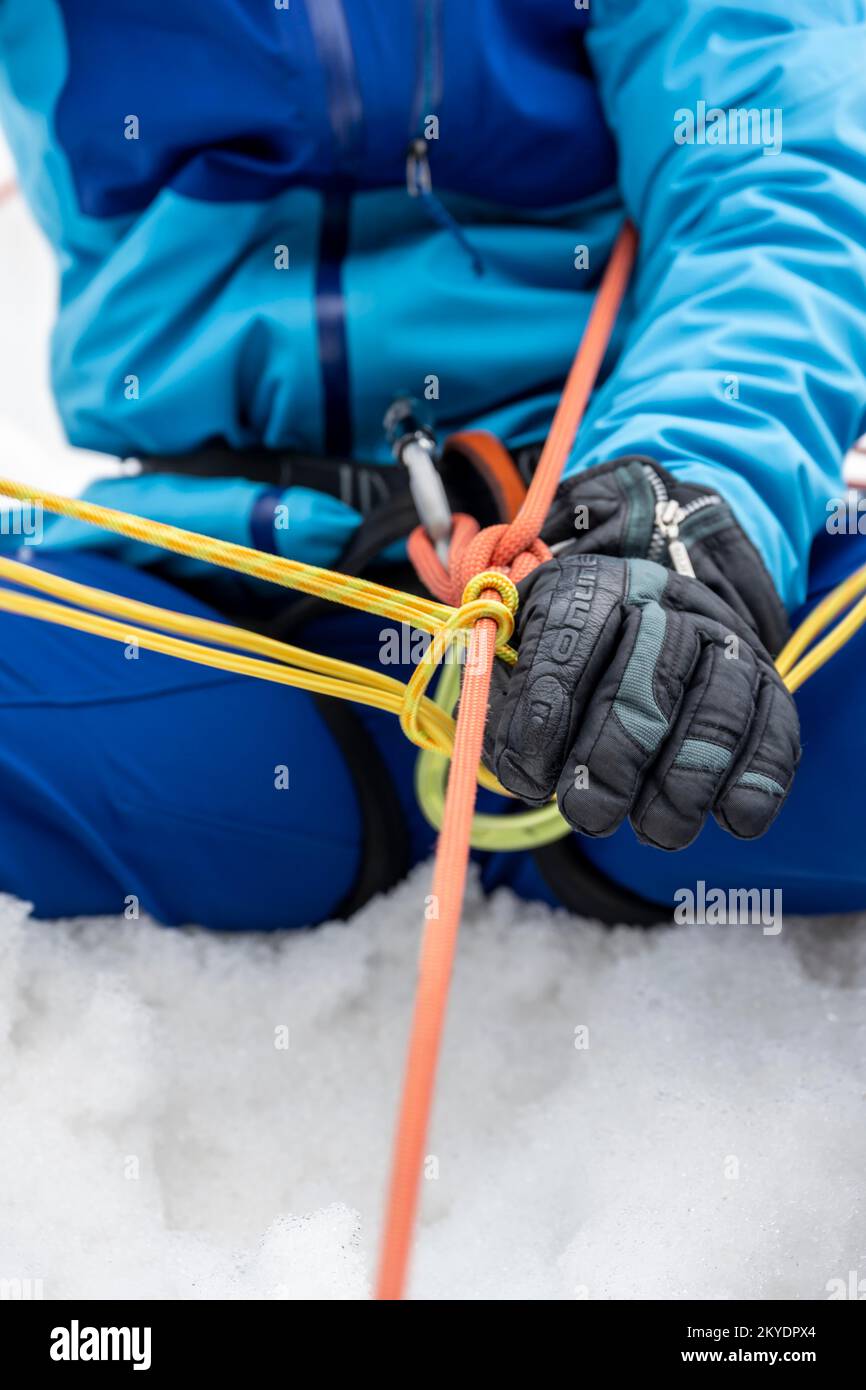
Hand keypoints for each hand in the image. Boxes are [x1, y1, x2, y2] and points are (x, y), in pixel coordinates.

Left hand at [484, 554, 799, 849]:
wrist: (645, 621)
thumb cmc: (566, 661)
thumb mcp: (520, 659)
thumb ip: (509, 702)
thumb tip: (519, 771)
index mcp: (593, 586)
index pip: (571, 639)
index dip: (546, 715)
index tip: (527, 778)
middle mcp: (666, 603)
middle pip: (651, 677)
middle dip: (616, 758)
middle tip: (587, 816)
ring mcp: (726, 640)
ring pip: (718, 705)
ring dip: (685, 781)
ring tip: (653, 831)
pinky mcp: (770, 683)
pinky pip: (777, 728)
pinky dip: (760, 778)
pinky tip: (734, 821)